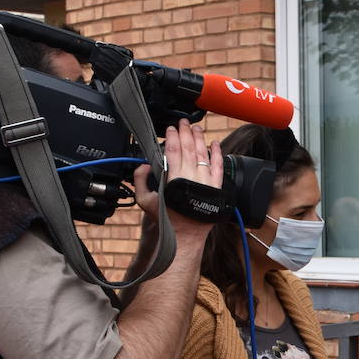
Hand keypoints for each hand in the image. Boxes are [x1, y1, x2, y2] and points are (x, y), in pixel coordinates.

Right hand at [133, 119, 223, 237]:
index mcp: (174, 180)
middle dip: (186, 133)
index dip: (172, 137)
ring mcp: (206, 182)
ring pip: (203, 154)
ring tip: (196, 128)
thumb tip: (143, 165)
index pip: (174, 151)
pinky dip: (217, 154)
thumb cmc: (166, 219)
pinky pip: (219, 167)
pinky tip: (214, 143)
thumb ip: (140, 181)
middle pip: (189, 149)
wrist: (185, 235)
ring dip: (200, 139)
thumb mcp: (145, 202)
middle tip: (183, 122)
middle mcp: (192, 178)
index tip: (170, 129)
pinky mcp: (216, 188)